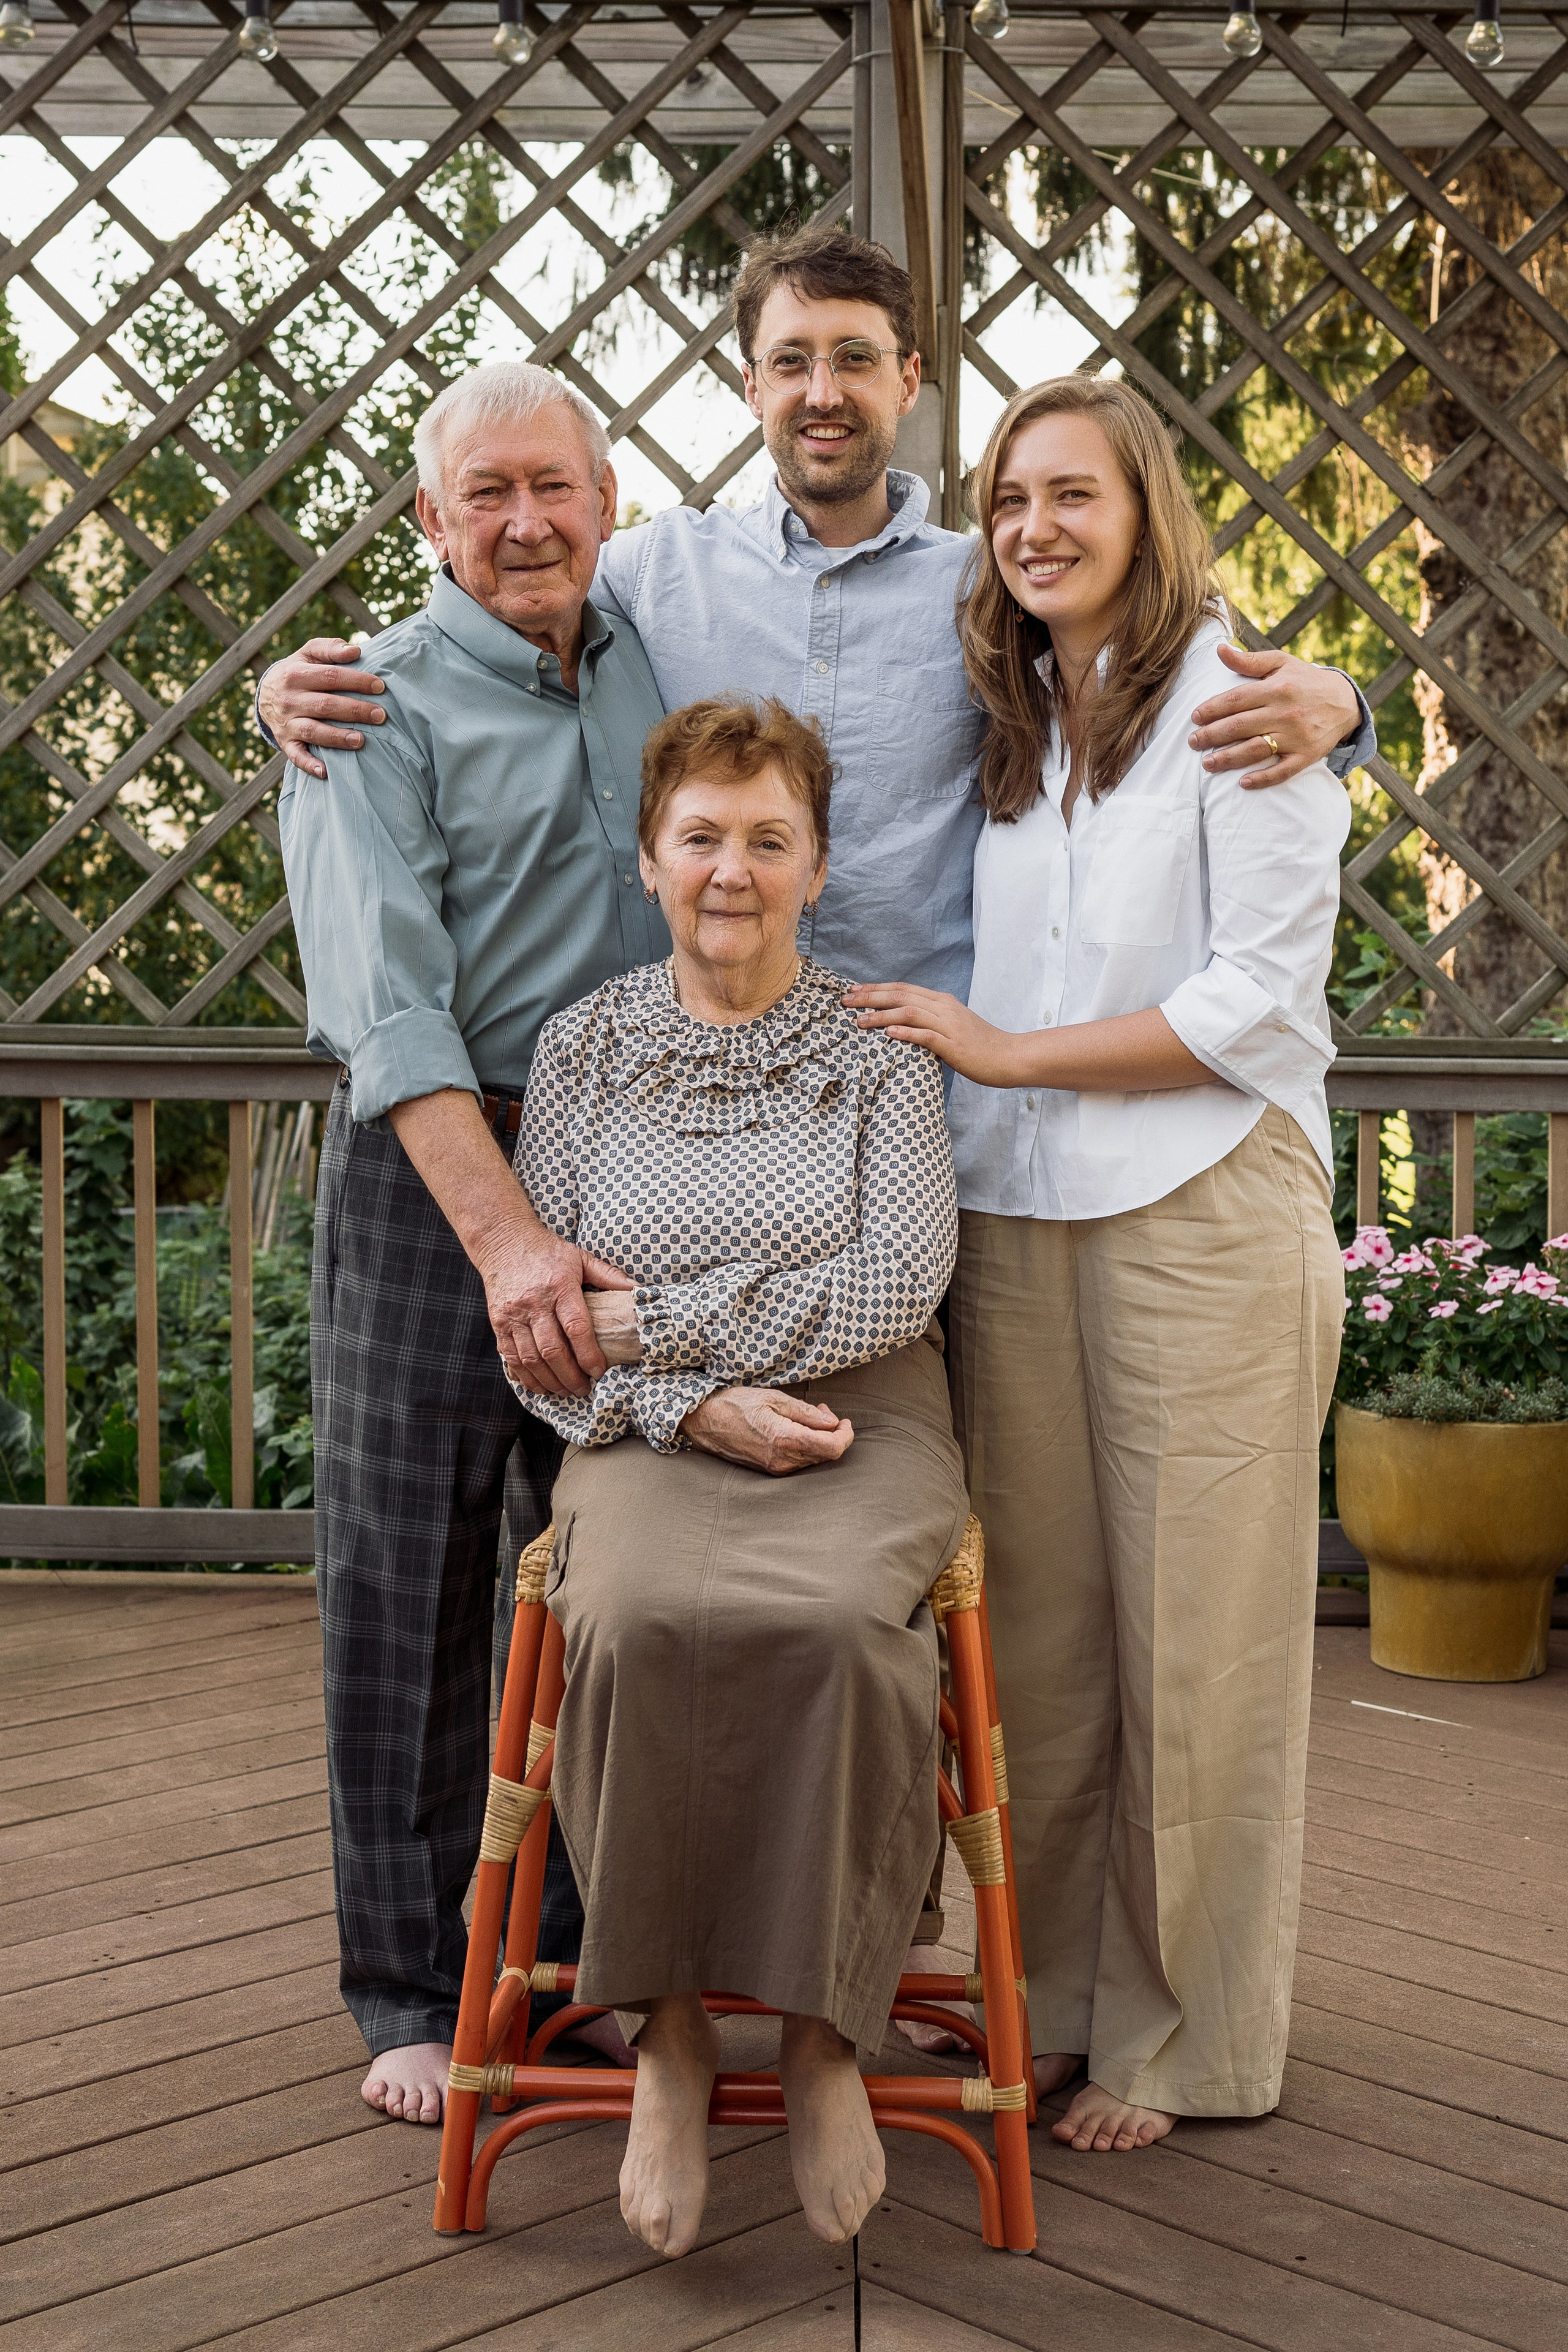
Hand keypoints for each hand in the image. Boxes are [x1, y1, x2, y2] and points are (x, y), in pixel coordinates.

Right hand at [260, 637, 387, 779]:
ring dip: (337, 738)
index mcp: (297, 674)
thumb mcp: (308, 653)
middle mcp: (290, 699)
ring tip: (361, 741)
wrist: (265, 694)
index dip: (356, 681)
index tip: (380, 686)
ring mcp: (287, 723)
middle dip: (355, 710)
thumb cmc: (298, 671)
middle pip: (325, 705)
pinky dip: (310, 765)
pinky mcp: (286, 742)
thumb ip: (330, 649)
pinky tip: (326, 772)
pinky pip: (296, 756)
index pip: (331, 676)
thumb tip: (355, 651)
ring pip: (314, 731)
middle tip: (381, 715)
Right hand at [477, 1221, 632, 1398]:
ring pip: (531, 1359)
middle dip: (570, 1376)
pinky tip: (541, 1386)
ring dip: (550, 1381)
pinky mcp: (498, 1322)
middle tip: (584, 1389)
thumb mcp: (581, 1258)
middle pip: (553, 1350)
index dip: (589, 1354)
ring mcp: (513, 1315)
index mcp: (560, 1286)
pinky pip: (511, 1357)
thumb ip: (609, 1276)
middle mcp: (534, 1303)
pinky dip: (526, 1377)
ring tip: (566, 1391)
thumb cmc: (548, 1252)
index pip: (576, 1327)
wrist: (503, 1241)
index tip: (599, 1371)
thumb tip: (639, 1291)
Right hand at [682, 1387, 854, 1473]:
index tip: (845, 1421)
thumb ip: (807, 1413)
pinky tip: (797, 1429)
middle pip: (826, 1456)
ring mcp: (775, 1468)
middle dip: (833, 1434)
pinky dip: (806, 1446)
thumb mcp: (774, 1398)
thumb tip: (832, 1422)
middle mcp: (782, 1460)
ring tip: (810, 1416)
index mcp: (786, 1440)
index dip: (846, 1435)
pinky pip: (798, 1462)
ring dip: (819, 1439)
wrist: (703, 1421)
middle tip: (825, 1411)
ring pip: (813, 1460)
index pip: (833, 1448)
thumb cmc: (735, 1405)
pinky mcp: (769, 1470)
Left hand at [841, 984, 1022, 1082]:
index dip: (877, 988)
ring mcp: (949, 1025)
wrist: (1010, 1056)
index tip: (854, 990)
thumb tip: (904, 1024)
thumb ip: (931, 1021)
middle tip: (845, 1001)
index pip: (904, 989)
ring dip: (881, 1015)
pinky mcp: (954, 1045)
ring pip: (909, 1013)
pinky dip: (906, 1033)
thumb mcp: (953, 1026)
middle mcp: (944, 1008)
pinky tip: (888, 1034)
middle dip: (870, 996)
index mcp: (943, 1001)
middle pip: (901, 996)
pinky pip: (926, 1036)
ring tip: (858, 1020)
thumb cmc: (980, 1045)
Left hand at [1188, 644, 1358, 788]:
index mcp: (1276, 688)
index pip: (1236, 700)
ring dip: (1228, 759)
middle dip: (1212, 736)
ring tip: (1207, 764)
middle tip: (1192, 742)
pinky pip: (1283, 771)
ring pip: (1256, 750)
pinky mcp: (1306, 755)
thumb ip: (1249, 661)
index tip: (1194, 717)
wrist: (1345, 701)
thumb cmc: (1305, 680)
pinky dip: (1263, 778)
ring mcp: (1296, 736)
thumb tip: (1219, 650)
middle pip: (1240, 726)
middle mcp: (1285, 712)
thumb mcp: (1280, 663)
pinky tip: (1243, 783)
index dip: (1212, 709)